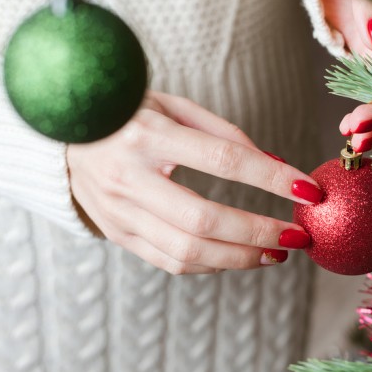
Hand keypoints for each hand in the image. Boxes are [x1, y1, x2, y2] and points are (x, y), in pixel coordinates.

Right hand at [67, 91, 323, 273]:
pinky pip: (171, 263)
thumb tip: (279, 170)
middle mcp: (128, 177)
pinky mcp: (117, 235)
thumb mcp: (174, 106)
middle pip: (205, 220)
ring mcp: (118, 212)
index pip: (224, 161)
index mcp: (147, 134)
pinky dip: (213, 265)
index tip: (309, 192)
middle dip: (260, 232)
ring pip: (188, 251)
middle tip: (297, 236)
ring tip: (277, 253)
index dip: (271, 181)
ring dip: (242, 258)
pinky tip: (239, 258)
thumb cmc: (129, 114)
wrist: (61, 134)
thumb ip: (227, 136)